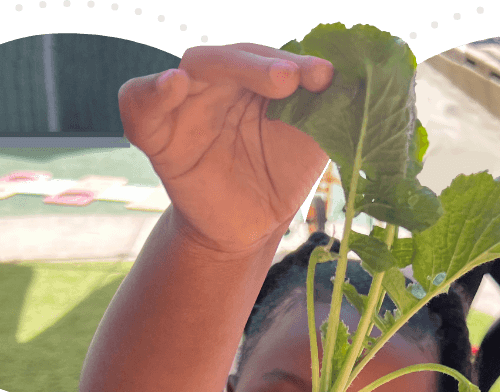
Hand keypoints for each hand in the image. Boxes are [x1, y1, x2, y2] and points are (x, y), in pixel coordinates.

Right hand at [118, 43, 333, 252]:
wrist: (250, 227)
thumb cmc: (279, 176)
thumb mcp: (313, 142)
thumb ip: (332, 109)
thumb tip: (359, 79)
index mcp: (256, 79)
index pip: (273, 58)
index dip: (299, 63)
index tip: (327, 76)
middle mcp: (220, 84)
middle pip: (235, 56)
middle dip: (265, 64)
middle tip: (293, 78)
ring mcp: (186, 105)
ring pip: (196, 66)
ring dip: (228, 67)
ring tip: (264, 79)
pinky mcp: (158, 135)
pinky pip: (139, 102)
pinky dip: (151, 90)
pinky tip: (172, 85)